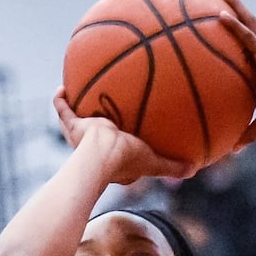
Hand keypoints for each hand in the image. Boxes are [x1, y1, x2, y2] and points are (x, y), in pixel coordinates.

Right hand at [53, 89, 196, 184]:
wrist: (101, 155)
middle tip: (105, 110)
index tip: (129, 135)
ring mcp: (81, 137)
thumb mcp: (153, 162)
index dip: (124, 145)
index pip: (119, 151)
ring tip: (80, 93)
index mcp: (113, 160)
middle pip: (97, 131)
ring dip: (77, 108)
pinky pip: (63, 110)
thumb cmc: (126, 159)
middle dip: (99, 123)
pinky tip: (62, 86)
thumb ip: (172, 166)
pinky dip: (60, 99)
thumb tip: (194, 169)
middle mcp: (94, 148)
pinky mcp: (72, 127)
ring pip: (77, 120)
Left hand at [217, 0, 255, 148]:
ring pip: (250, 23)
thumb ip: (248, 132)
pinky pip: (247, 37)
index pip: (251, 43)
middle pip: (251, 25)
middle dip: (239, 8)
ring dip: (236, 6)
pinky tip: (221, 16)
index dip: (241, 30)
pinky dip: (234, 26)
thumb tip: (232, 150)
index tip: (229, 20)